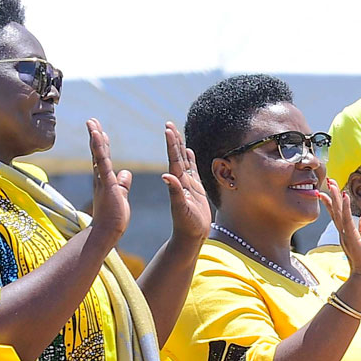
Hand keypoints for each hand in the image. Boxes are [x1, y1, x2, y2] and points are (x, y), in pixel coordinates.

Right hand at [87, 119, 132, 247]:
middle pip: (97, 153)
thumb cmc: (114, 218)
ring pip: (98, 155)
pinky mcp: (107, 183)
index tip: (99, 132)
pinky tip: (98, 136)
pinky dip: (100, 148)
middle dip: (95, 136)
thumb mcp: (121, 196)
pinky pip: (103, 162)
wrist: (107, 232)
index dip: (101, 145)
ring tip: (92, 123)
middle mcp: (100, 178)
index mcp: (105, 181)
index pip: (102, 159)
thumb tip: (127, 173)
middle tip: (91, 121)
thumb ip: (123, 184)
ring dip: (95, 138)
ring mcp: (102, 180)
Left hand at [160, 121, 209, 245]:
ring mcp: (187, 184)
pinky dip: (190, 158)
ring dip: (180, 146)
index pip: (173, 159)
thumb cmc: (187, 225)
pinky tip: (188, 150)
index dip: (171, 143)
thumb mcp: (180, 209)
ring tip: (176, 131)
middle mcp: (181, 180)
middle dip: (173, 140)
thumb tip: (166, 176)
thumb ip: (175, 192)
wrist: (191, 236)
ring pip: (184, 160)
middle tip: (168, 124)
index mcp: (177, 182)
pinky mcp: (194, 189)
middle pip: (177, 156)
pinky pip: (192, 169)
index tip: (167, 128)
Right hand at [324, 180, 360, 279]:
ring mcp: (346, 235)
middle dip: (331, 195)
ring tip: (333, 184)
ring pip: (338, 213)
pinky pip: (346, 220)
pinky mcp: (352, 238)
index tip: (327, 190)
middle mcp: (342, 233)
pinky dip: (345, 208)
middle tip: (328, 181)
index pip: (336, 214)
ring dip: (335, 198)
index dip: (331, 201)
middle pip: (335, 210)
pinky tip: (344, 196)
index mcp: (345, 233)